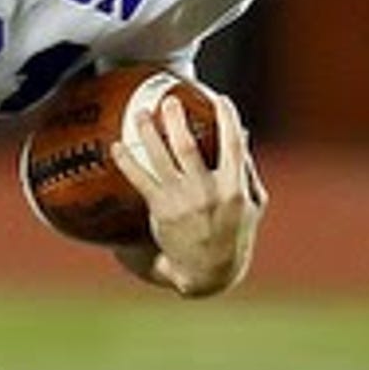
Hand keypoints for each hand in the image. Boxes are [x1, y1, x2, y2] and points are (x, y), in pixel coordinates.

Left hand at [113, 91, 261, 297]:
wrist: (209, 271)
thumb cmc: (234, 233)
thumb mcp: (252, 205)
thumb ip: (247, 170)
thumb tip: (243, 133)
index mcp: (236, 187)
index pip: (233, 145)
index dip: (228, 119)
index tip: (220, 98)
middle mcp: (209, 192)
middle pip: (189, 146)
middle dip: (176, 120)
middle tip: (167, 100)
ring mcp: (184, 201)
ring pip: (162, 159)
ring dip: (147, 134)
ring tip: (137, 114)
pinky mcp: (162, 211)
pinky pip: (141, 180)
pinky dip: (128, 162)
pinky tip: (116, 148)